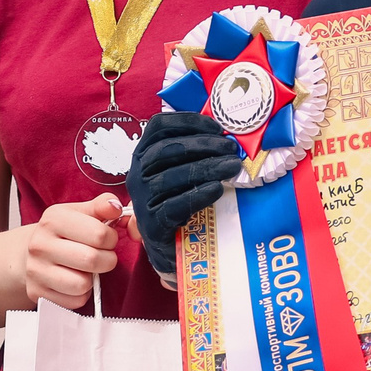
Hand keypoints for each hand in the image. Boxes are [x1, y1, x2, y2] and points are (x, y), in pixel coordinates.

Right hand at [23, 195, 122, 307]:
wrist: (31, 252)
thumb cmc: (62, 232)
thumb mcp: (80, 212)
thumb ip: (103, 206)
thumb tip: (116, 206)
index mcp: (53, 219)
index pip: (99, 234)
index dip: (111, 238)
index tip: (106, 238)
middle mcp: (40, 244)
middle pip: (92, 260)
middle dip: (107, 260)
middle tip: (102, 256)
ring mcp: (36, 271)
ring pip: (83, 284)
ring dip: (93, 279)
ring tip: (87, 269)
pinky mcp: (37, 293)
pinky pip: (75, 301)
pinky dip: (81, 294)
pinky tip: (75, 281)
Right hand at [127, 112, 242, 278]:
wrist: (170, 248)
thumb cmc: (180, 202)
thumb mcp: (183, 174)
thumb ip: (197, 154)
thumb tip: (230, 139)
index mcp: (144, 155)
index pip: (159, 126)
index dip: (188, 122)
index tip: (218, 128)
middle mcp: (137, 174)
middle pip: (166, 150)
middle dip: (203, 145)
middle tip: (231, 149)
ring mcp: (142, 200)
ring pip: (171, 177)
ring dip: (206, 168)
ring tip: (232, 167)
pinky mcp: (152, 225)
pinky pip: (174, 206)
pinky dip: (197, 195)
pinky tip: (217, 189)